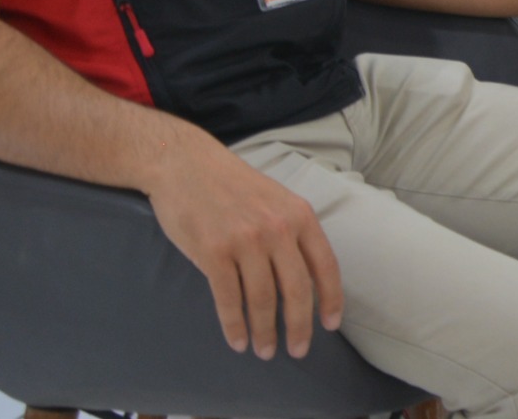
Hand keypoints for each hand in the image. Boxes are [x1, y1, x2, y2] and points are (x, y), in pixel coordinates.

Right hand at [143, 135, 343, 359]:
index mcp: (300, 215)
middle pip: (297, 290)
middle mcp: (277, 229)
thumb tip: (307, 275)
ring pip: (262, 300)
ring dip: (265, 332)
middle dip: (300, 327)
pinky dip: (234, 325)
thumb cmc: (232, 185)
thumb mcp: (276, 199)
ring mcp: (245, 241)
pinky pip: (229, 299)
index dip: (331, 299)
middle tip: (298, 351)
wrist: (186, 165)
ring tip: (265, 351)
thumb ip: (293, 231)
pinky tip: (238, 340)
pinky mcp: (213, 253)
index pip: (325, 265)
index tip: (331, 325)